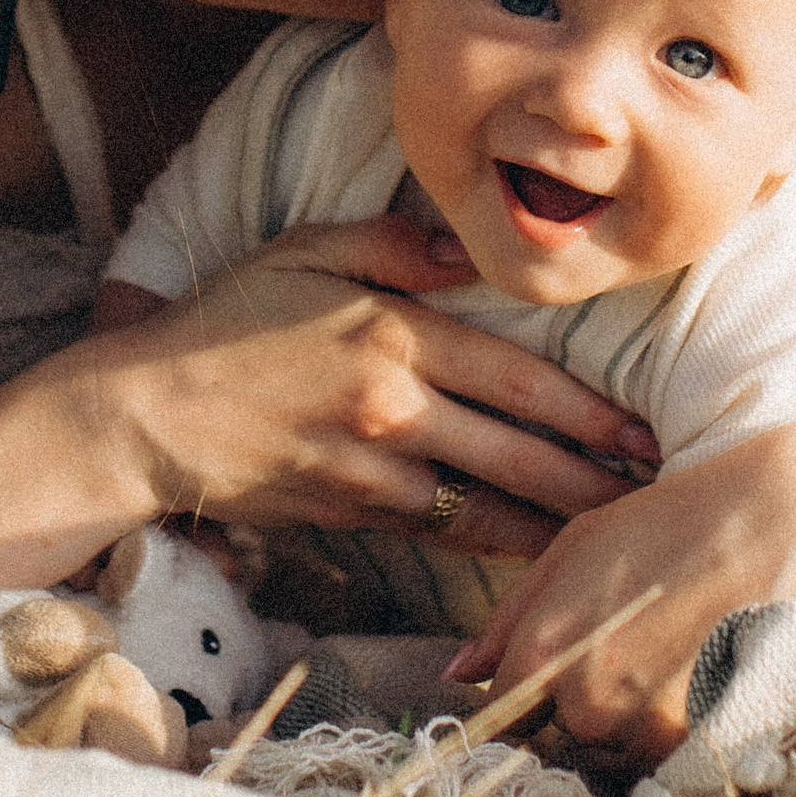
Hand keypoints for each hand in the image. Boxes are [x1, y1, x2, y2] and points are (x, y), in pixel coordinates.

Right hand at [52, 214, 659, 558]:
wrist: (141, 414)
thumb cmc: (223, 323)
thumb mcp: (303, 252)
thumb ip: (393, 244)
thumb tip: (467, 250)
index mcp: (394, 334)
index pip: (518, 377)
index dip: (588, 410)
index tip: (640, 428)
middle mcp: (394, 407)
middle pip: (520, 452)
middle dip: (593, 476)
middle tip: (654, 489)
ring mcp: (372, 469)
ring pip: (487, 508)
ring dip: (556, 522)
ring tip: (612, 531)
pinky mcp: (347, 514)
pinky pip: (437, 534)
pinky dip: (490, 546)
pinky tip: (530, 551)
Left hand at [444, 418, 795, 761]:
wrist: (792, 522)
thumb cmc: (677, 519)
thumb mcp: (579, 545)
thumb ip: (513, 614)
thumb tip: (458, 672)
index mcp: (547, 651)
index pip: (505, 712)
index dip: (529, 689)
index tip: (562, 665)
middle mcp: (590, 704)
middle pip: (567, 736)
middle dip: (590, 700)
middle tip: (641, 641)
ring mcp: (652, 733)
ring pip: (624, 751)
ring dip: (641, 717)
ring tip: (681, 647)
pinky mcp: (709, 749)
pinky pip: (676, 758)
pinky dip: (689, 725)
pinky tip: (710, 667)